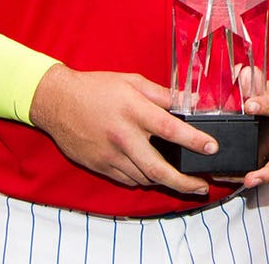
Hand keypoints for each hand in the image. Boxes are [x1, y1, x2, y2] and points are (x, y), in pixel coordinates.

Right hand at [28, 64, 217, 194]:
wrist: (56, 102)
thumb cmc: (96, 88)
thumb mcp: (132, 81)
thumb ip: (162, 94)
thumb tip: (190, 103)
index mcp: (134, 111)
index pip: (171, 129)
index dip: (194, 141)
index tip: (212, 149)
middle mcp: (123, 137)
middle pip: (159, 168)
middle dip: (185, 182)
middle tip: (202, 186)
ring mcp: (111, 155)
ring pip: (145, 178)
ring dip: (166, 183)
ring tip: (185, 184)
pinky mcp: (101, 166)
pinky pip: (128, 180)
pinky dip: (144, 180)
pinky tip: (154, 177)